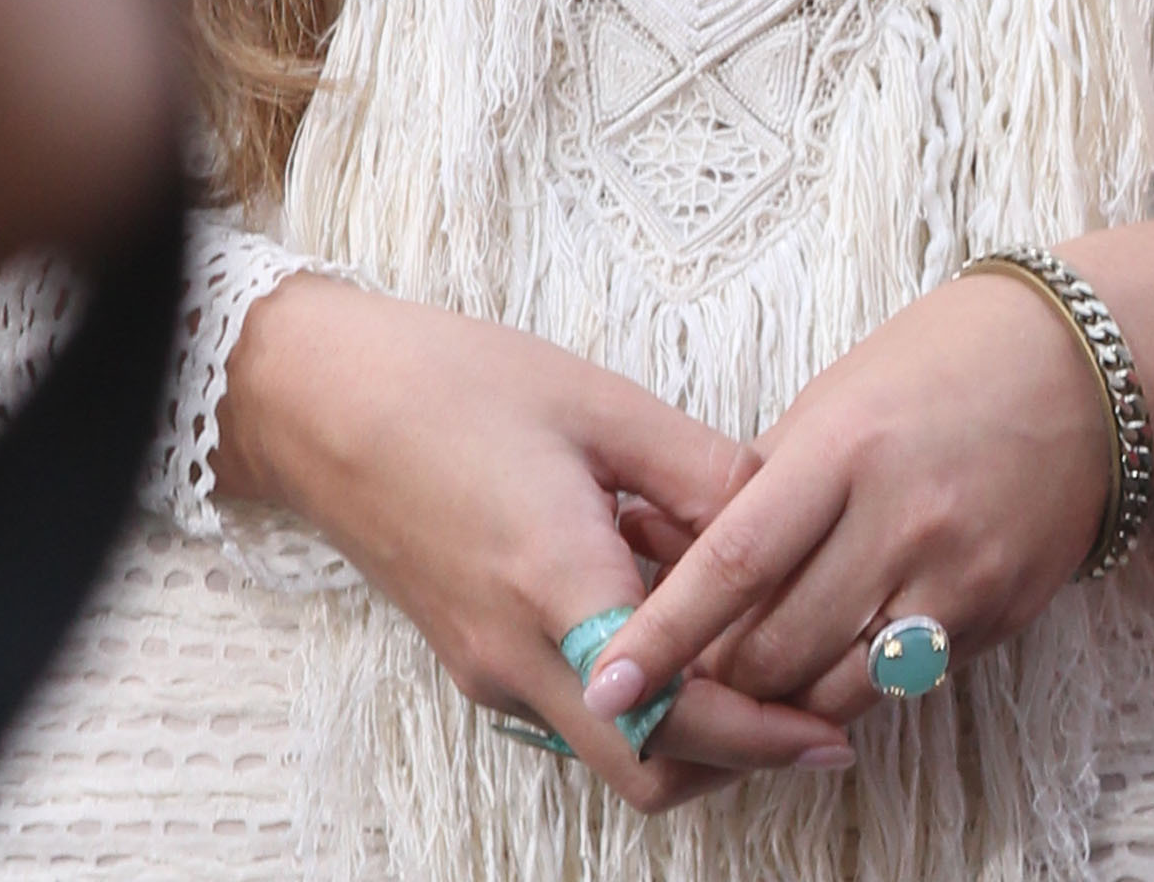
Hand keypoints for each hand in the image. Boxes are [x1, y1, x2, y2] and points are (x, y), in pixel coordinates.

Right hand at [217, 277, 850, 807]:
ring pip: (612, 751)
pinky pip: (576, 708)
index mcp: (554, 588)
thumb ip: (698, 470)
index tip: (832, 726)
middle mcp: (518, 657)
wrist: (321, 401)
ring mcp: (490, 670)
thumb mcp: (596, 401)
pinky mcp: (476, 657)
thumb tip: (786, 513)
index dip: (764, 735)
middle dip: (740, 757)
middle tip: (812, 708)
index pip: (677, 717)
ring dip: (692, 726)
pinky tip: (676, 613)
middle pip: (649, 770)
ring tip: (759, 654)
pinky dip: (640, 691)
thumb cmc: (452, 382)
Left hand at [574, 271, 1110, 732]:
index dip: (663, 634)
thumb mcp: (838, 398)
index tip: (607, 683)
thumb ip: (769, 482)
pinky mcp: (995, 615)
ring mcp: (954, 576)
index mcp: (843, 448)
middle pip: (777, 644)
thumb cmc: (942, 365)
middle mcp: (899, 519)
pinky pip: (902, 683)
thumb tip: (685, 556)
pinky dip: (852, 690)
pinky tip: (828, 674)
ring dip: (777, 700)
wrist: (1082, 369)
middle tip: (671, 684)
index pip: (732, 561)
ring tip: (741, 687)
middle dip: (714, 678)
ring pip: (836, 687)